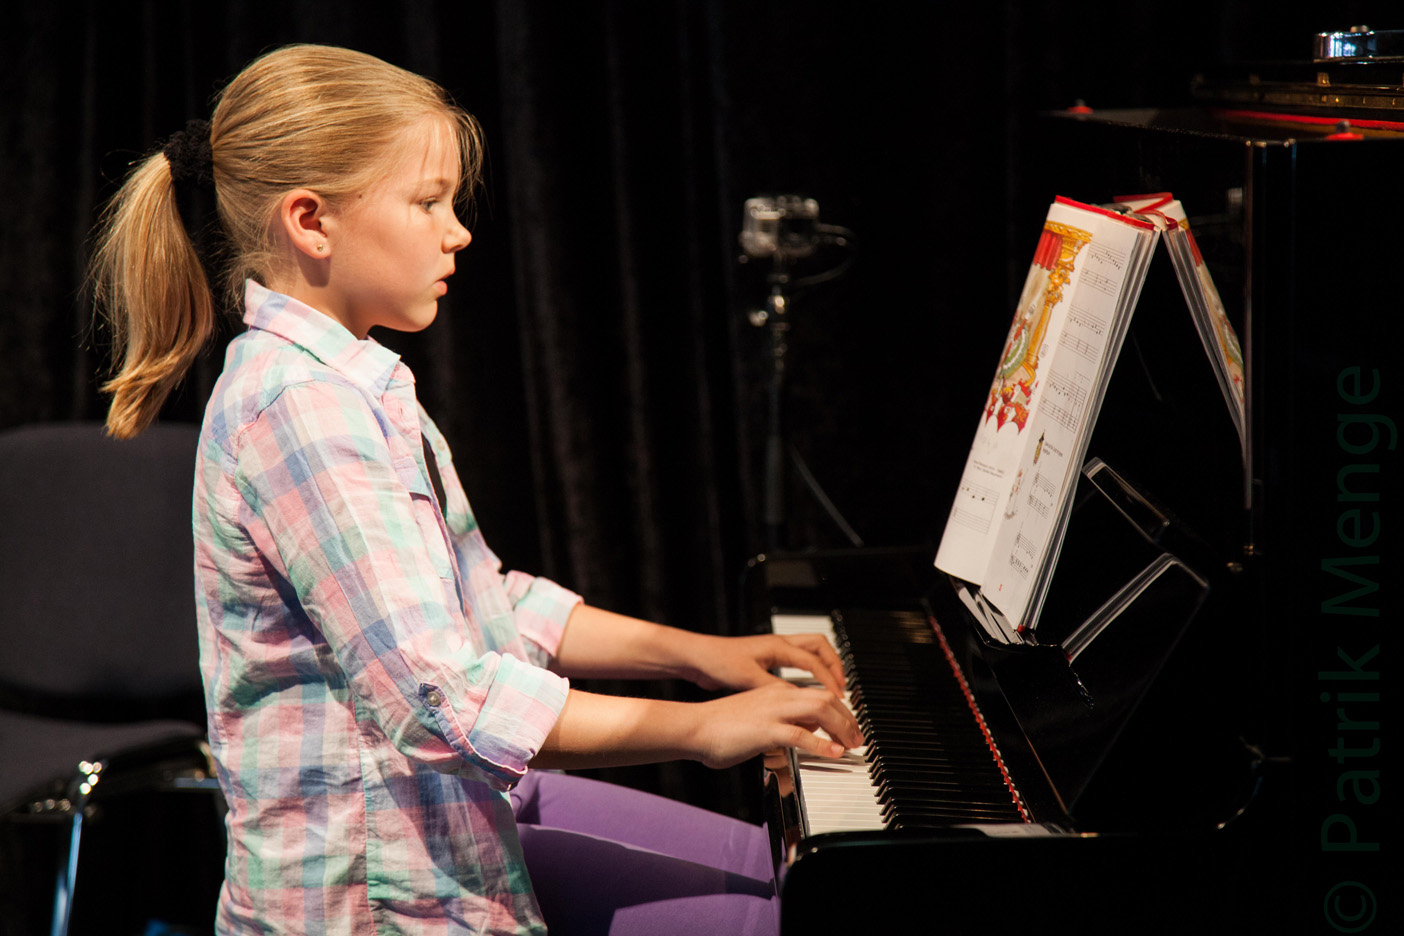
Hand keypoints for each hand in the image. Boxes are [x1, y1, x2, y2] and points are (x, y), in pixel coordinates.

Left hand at [684, 632, 847, 696]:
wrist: (699, 657)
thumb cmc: (719, 662)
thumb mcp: (749, 678)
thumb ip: (775, 688)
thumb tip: (797, 699)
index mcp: (778, 647)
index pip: (815, 661)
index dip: (829, 680)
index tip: (839, 697)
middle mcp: (779, 644)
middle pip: (821, 646)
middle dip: (836, 665)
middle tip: (843, 687)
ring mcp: (774, 649)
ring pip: (812, 650)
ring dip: (825, 665)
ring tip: (833, 686)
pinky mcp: (768, 658)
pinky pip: (800, 659)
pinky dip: (811, 670)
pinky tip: (809, 688)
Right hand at [688, 682, 863, 768]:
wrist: (695, 727)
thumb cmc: (719, 727)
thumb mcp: (756, 719)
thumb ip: (779, 724)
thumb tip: (798, 735)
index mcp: (775, 692)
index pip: (818, 694)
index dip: (839, 710)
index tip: (848, 727)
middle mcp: (778, 697)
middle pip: (825, 698)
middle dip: (847, 718)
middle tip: (856, 738)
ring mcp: (773, 712)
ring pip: (819, 709)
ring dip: (841, 727)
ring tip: (850, 744)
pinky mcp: (766, 730)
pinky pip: (800, 734)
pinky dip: (821, 744)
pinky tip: (833, 752)